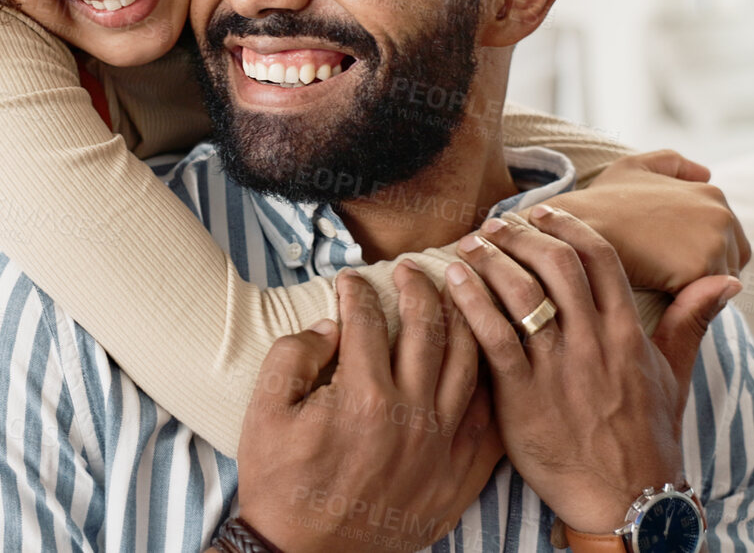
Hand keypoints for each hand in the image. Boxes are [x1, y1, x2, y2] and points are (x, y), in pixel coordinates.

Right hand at [234, 269, 502, 551]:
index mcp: (362, 397)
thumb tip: (328, 325)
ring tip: (453, 298)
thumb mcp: (264, 413)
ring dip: (464, 321)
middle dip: (419, 288)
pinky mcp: (459, 475)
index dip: (356, 291)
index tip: (350, 279)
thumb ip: (292, 356)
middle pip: (429, 329)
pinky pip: (488, 417)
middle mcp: (411, 417)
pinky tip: (481, 360)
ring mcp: (442, 447)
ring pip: (470, 364)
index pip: (367, 321)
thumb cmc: (281, 484)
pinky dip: (487, 382)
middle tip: (409, 271)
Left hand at [444, 206, 737, 533]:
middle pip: (556, 264)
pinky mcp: (525, 396)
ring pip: (521, 293)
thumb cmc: (649, 437)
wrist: (627, 499)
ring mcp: (559, 369)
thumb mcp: (675, 374)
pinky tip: (453, 281)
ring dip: (489, 260)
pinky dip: (471, 303)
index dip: (568, 226)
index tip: (541, 211)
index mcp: (628, 332)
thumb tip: (728, 280)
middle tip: (493, 224)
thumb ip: (692, 320)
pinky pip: (494, 338)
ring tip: (467, 244)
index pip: (600, 257)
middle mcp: (594, 343)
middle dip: (520, 234)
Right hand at [545, 149, 749, 293]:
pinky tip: (657, 291)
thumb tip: (705, 173)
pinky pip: (705, 298)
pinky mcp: (700, 269)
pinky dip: (685, 300)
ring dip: (696, 288)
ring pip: (720, 283)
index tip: (670, 258)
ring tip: (660, 284)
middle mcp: (722, 216)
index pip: (729, 237)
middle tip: (665, 274)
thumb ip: (673, 164)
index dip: (700, 251)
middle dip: (706, 271)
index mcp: (713, 195)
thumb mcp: (635, 166)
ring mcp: (714, 242)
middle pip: (733, 261)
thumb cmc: (602, 201)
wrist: (580, 225)